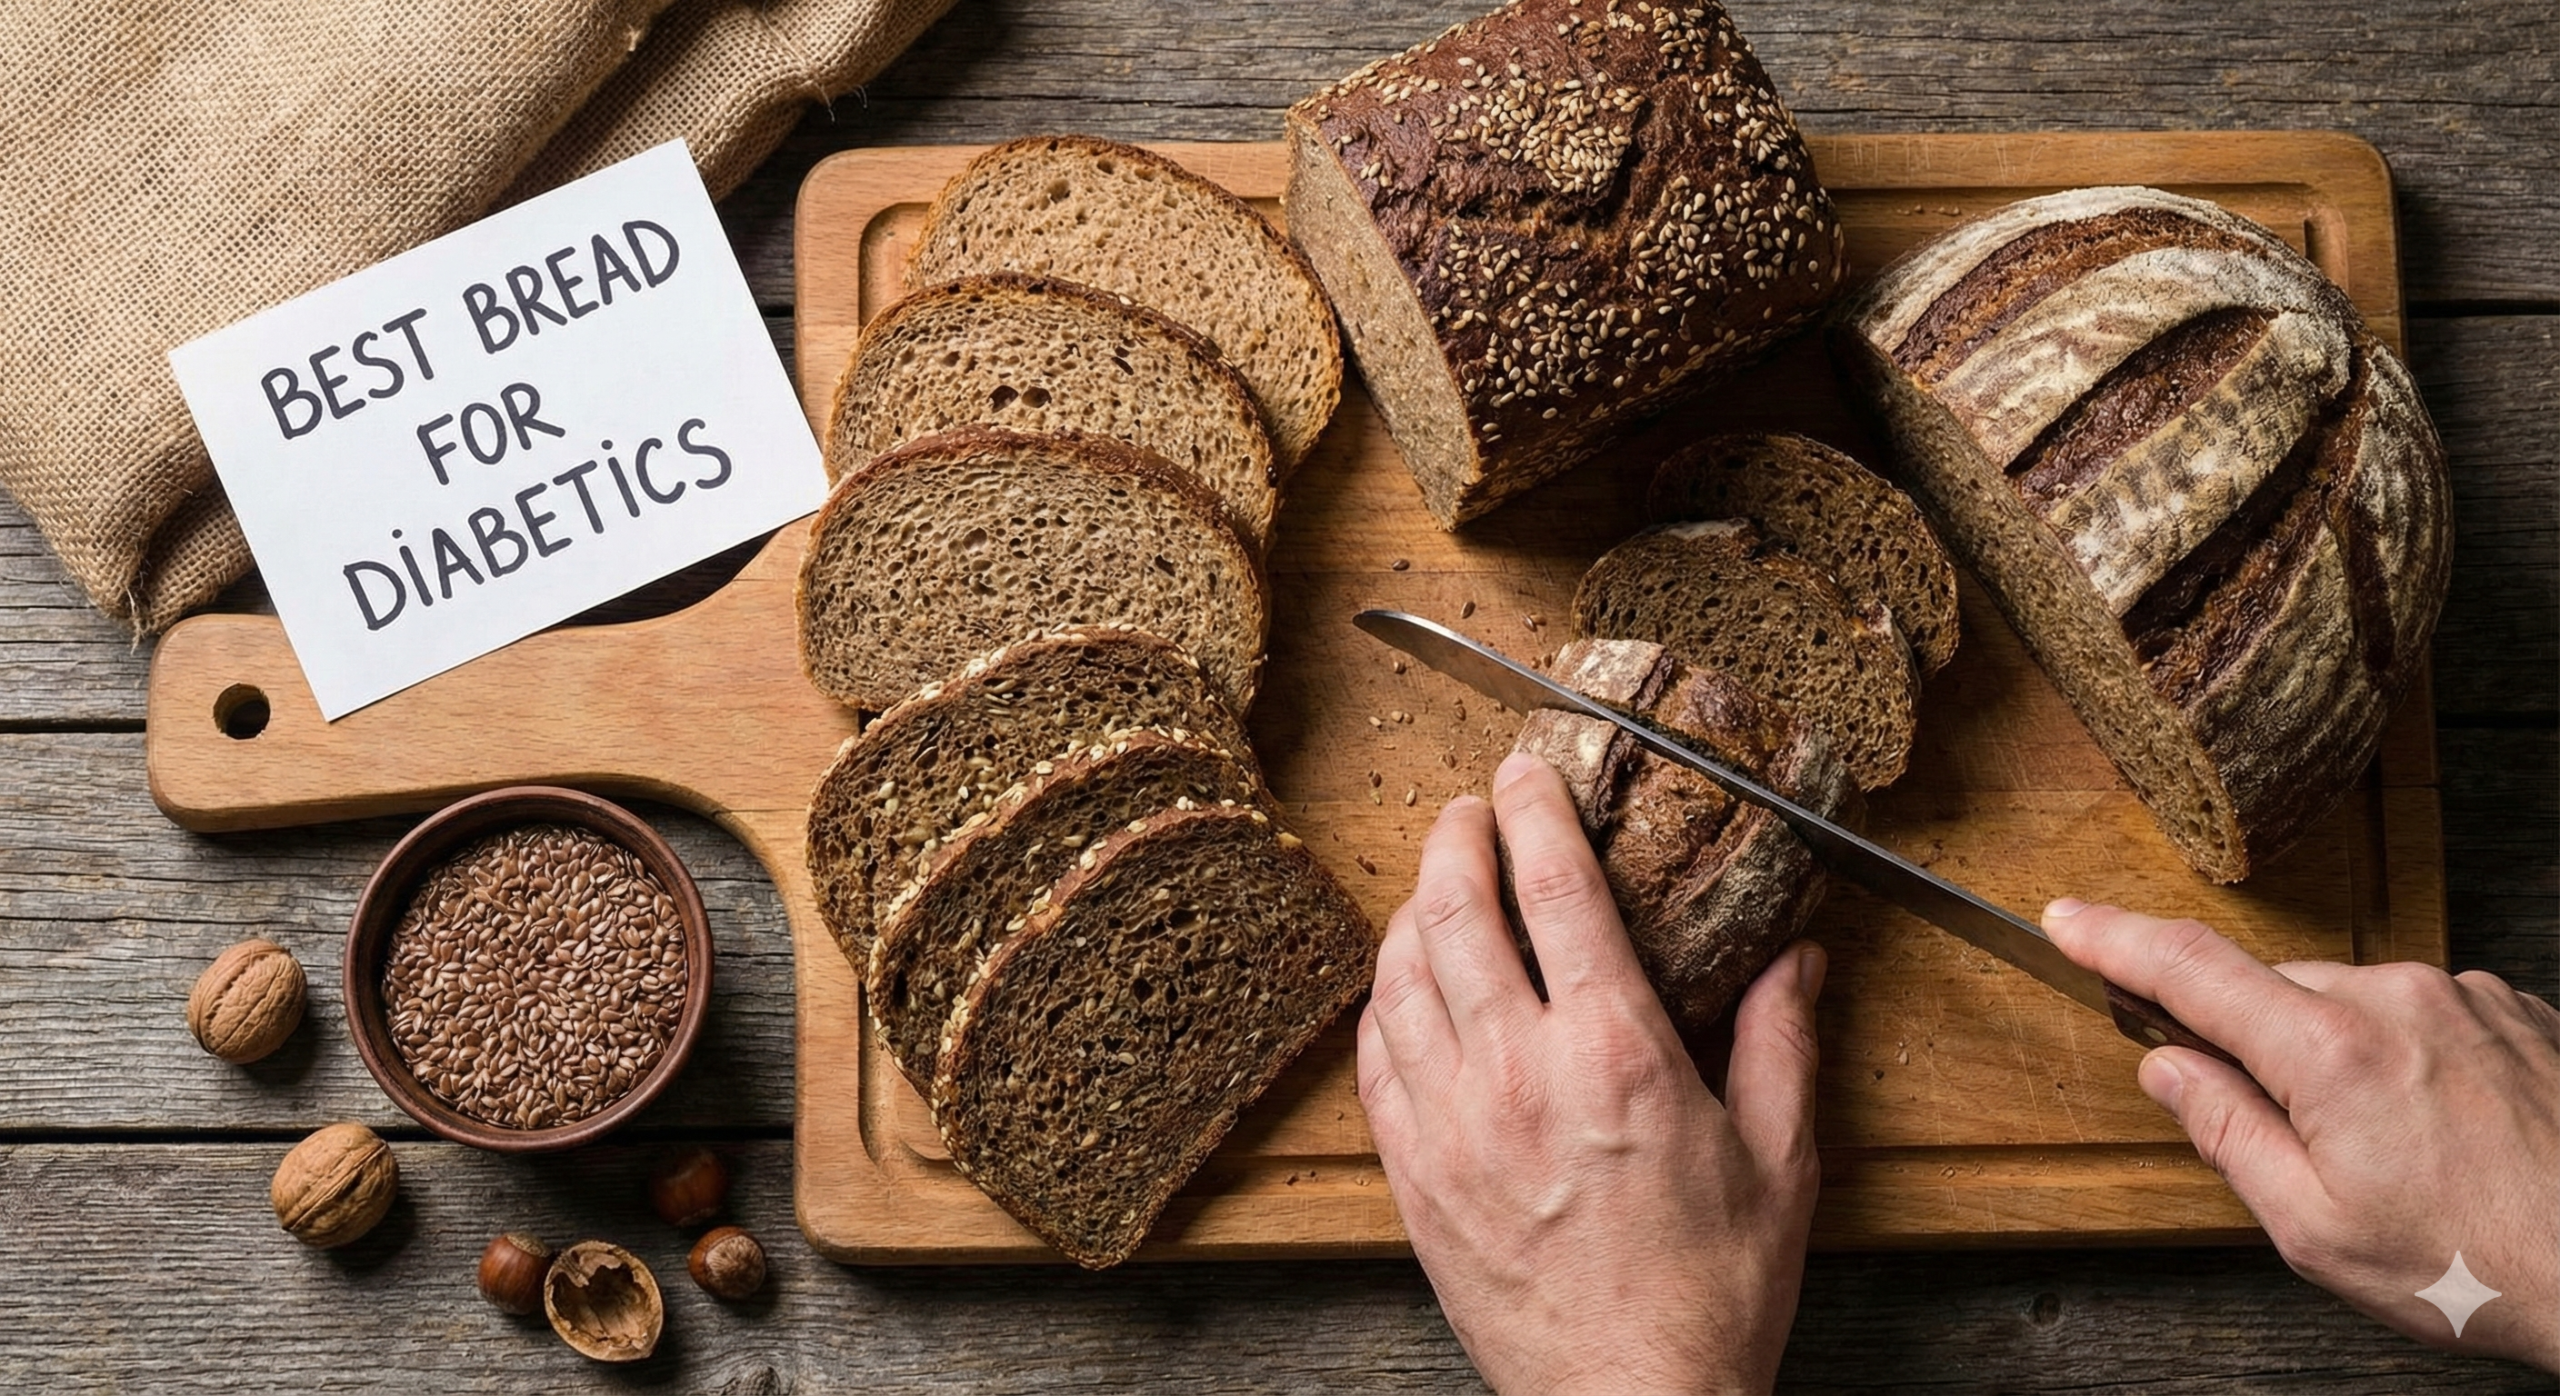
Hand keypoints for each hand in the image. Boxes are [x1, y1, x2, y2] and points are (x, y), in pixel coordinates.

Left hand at [1358, 752, 1825, 1394]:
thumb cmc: (1708, 1296)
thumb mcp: (1780, 1163)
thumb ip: (1780, 1044)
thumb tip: (1796, 961)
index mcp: (1614, 1055)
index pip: (1553, 888)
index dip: (1532, 810)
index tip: (1525, 772)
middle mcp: (1517, 1074)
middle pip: (1455, 909)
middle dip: (1457, 836)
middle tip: (1470, 810)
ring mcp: (1450, 1124)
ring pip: (1399, 974)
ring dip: (1411, 907)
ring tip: (1436, 883)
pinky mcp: (1412, 1175)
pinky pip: (1374, 1058)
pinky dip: (1383, 1000)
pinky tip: (1403, 986)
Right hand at [2045, 900, 2559, 1371]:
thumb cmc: (2480, 1268)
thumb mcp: (2316, 1230)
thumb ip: (2227, 1134)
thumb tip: (2170, 1068)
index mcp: (2331, 1051)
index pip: (2190, 971)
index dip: (2114, 940)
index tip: (2066, 921)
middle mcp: (2398, 998)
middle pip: (2275, 996)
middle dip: (2257, 1051)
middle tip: (2292, 1145)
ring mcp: (2466, 996)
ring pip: (2351, 1006)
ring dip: (2340, 1060)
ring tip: (2398, 1158)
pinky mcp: (2516, 1009)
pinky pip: (2422, 1015)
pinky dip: (2406, 1060)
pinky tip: (2443, 1135)